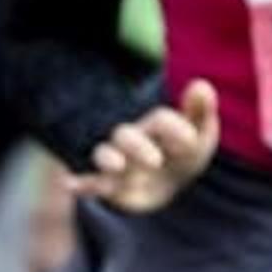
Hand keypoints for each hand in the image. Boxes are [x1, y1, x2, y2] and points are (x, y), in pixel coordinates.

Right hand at [68, 79, 221, 214]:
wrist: (166, 186)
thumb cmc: (182, 154)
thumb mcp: (199, 135)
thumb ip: (201, 112)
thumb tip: (201, 84)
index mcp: (156, 125)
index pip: (160, 121)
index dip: (175, 128)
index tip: (191, 140)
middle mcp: (132, 140)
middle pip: (127, 136)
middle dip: (137, 146)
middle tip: (155, 161)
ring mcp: (117, 162)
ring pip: (105, 156)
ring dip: (109, 159)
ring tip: (116, 165)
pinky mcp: (108, 186)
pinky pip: (90, 183)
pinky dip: (80, 183)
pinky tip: (70, 183)